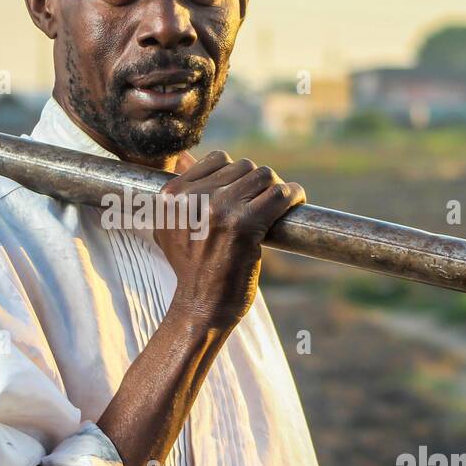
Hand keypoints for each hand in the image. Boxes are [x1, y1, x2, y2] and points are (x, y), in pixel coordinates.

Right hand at [154, 150, 305, 330]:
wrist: (200, 307)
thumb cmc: (191, 269)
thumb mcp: (168, 228)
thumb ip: (178, 196)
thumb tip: (189, 158)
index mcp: (172, 194)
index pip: (218, 159)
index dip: (238, 174)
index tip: (247, 193)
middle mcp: (193, 197)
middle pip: (243, 166)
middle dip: (258, 183)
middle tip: (265, 203)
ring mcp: (219, 209)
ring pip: (263, 175)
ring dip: (276, 188)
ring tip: (279, 203)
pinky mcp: (244, 225)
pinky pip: (279, 194)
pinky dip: (293, 195)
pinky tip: (296, 201)